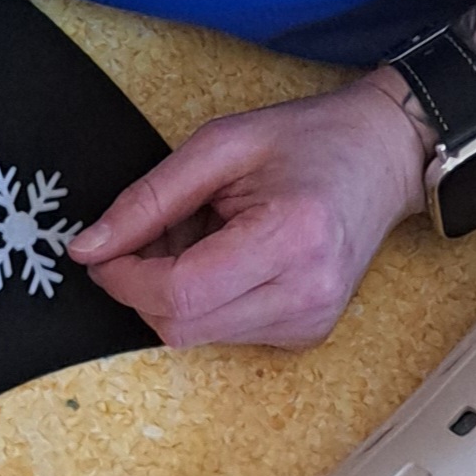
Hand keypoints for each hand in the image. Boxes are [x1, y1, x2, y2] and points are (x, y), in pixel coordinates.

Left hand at [72, 74, 427, 346]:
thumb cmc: (309, 140)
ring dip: (173, 296)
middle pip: (179, 326)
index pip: (179, 293)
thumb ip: (148, 199)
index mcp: (291, 238)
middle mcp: (307, 292)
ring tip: (203, 240)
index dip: (124, 278)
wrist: (387, 155)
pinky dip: (205, 303)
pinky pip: (224, 333)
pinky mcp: (307, 333)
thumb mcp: (221, 145)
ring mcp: (311, 320)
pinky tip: (227, 261)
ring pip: (196, 335)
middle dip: (144, 288)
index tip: (104, 252)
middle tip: (155, 238)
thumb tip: (88, 248)